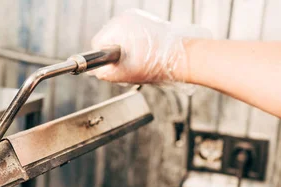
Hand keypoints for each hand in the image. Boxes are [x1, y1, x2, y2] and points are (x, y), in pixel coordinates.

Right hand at [90, 9, 209, 83]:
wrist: (183, 57)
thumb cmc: (159, 64)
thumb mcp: (127, 74)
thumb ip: (107, 73)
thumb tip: (99, 72)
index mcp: (120, 27)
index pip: (98, 43)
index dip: (104, 58)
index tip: (115, 66)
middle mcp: (126, 18)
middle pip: (109, 39)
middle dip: (116, 53)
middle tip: (129, 65)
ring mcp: (137, 18)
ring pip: (120, 38)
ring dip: (125, 50)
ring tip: (139, 60)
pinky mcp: (146, 22)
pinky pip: (131, 35)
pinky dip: (135, 45)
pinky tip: (145, 54)